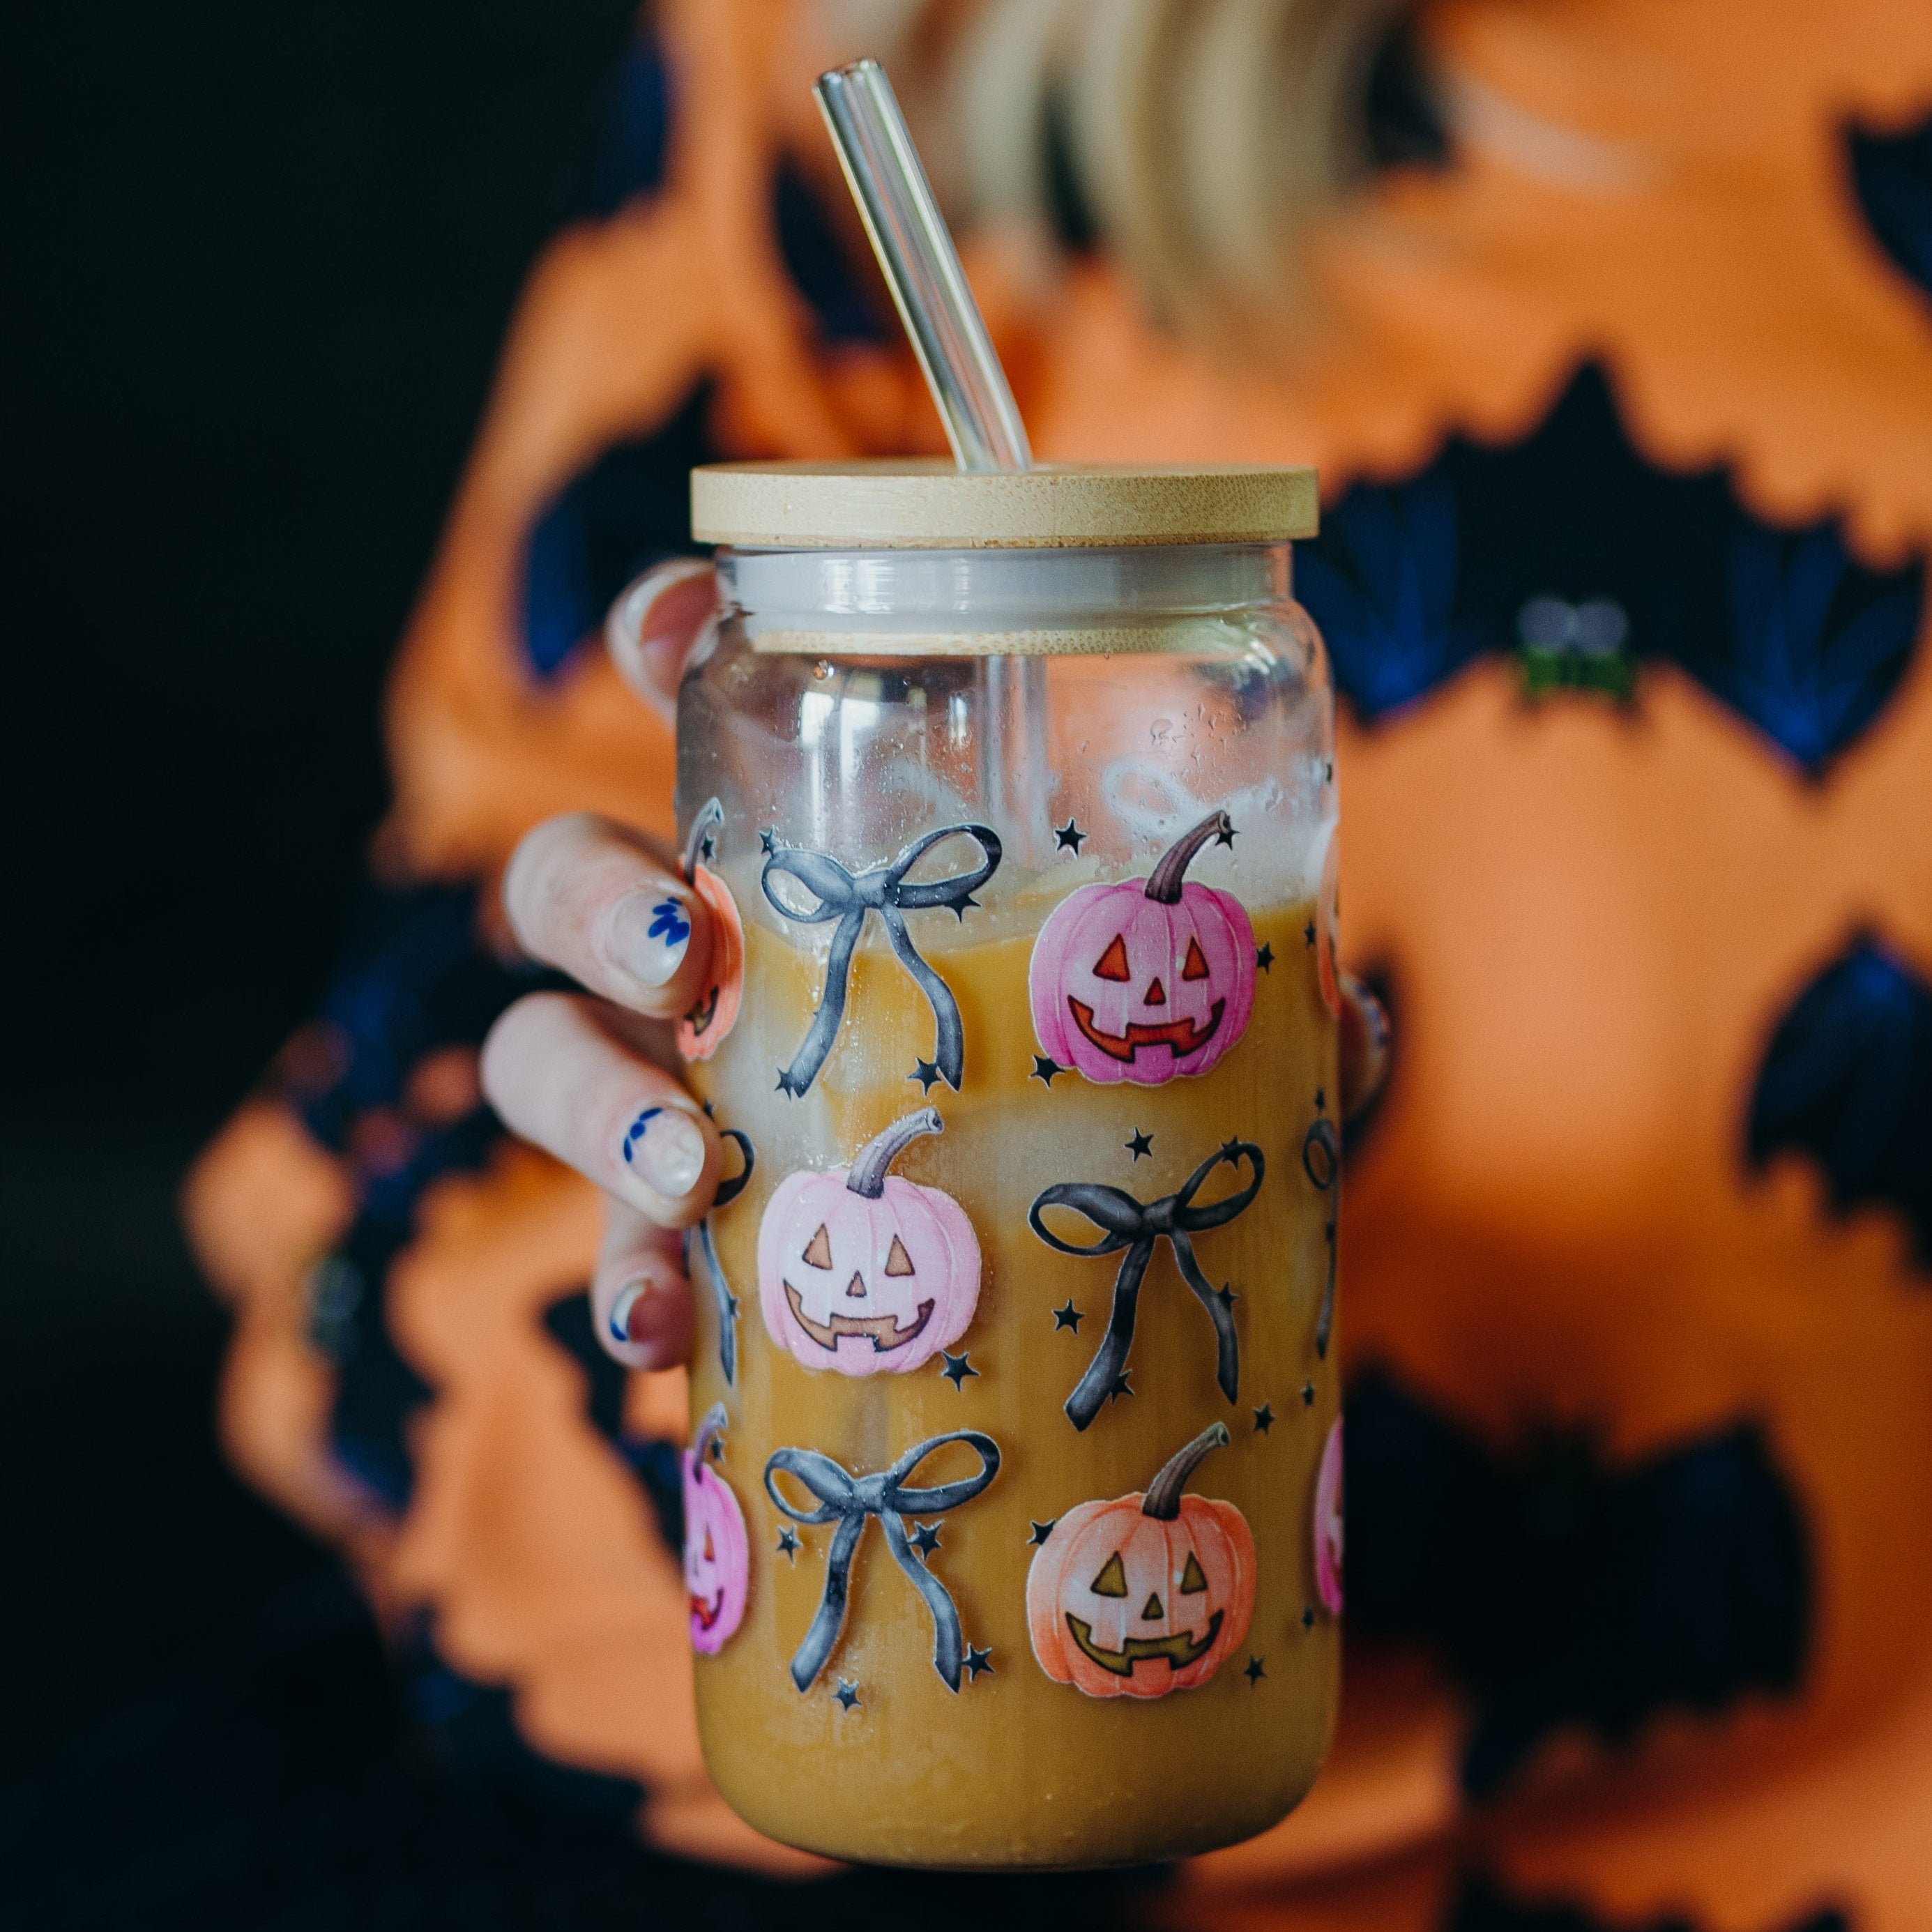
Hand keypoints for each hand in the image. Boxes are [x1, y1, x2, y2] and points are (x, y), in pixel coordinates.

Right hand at [483, 558, 1391, 1371]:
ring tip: (688, 1176)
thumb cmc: (1100, 1107)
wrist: (1061, 1294)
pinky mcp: (674, 1232)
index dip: (665, 636)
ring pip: (542, 1051)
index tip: (680, 628)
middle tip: (680, 946)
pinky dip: (625, 1278)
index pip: (712, 707)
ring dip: (591, 1099)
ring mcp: (679, 1090)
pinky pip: (603, 1240)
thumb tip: (1345, 1015)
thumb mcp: (1192, 1045)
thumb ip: (1261, 1017)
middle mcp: (720, 957)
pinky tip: (668, 1331)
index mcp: (827, 858)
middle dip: (596, 892)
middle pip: (574, 875)